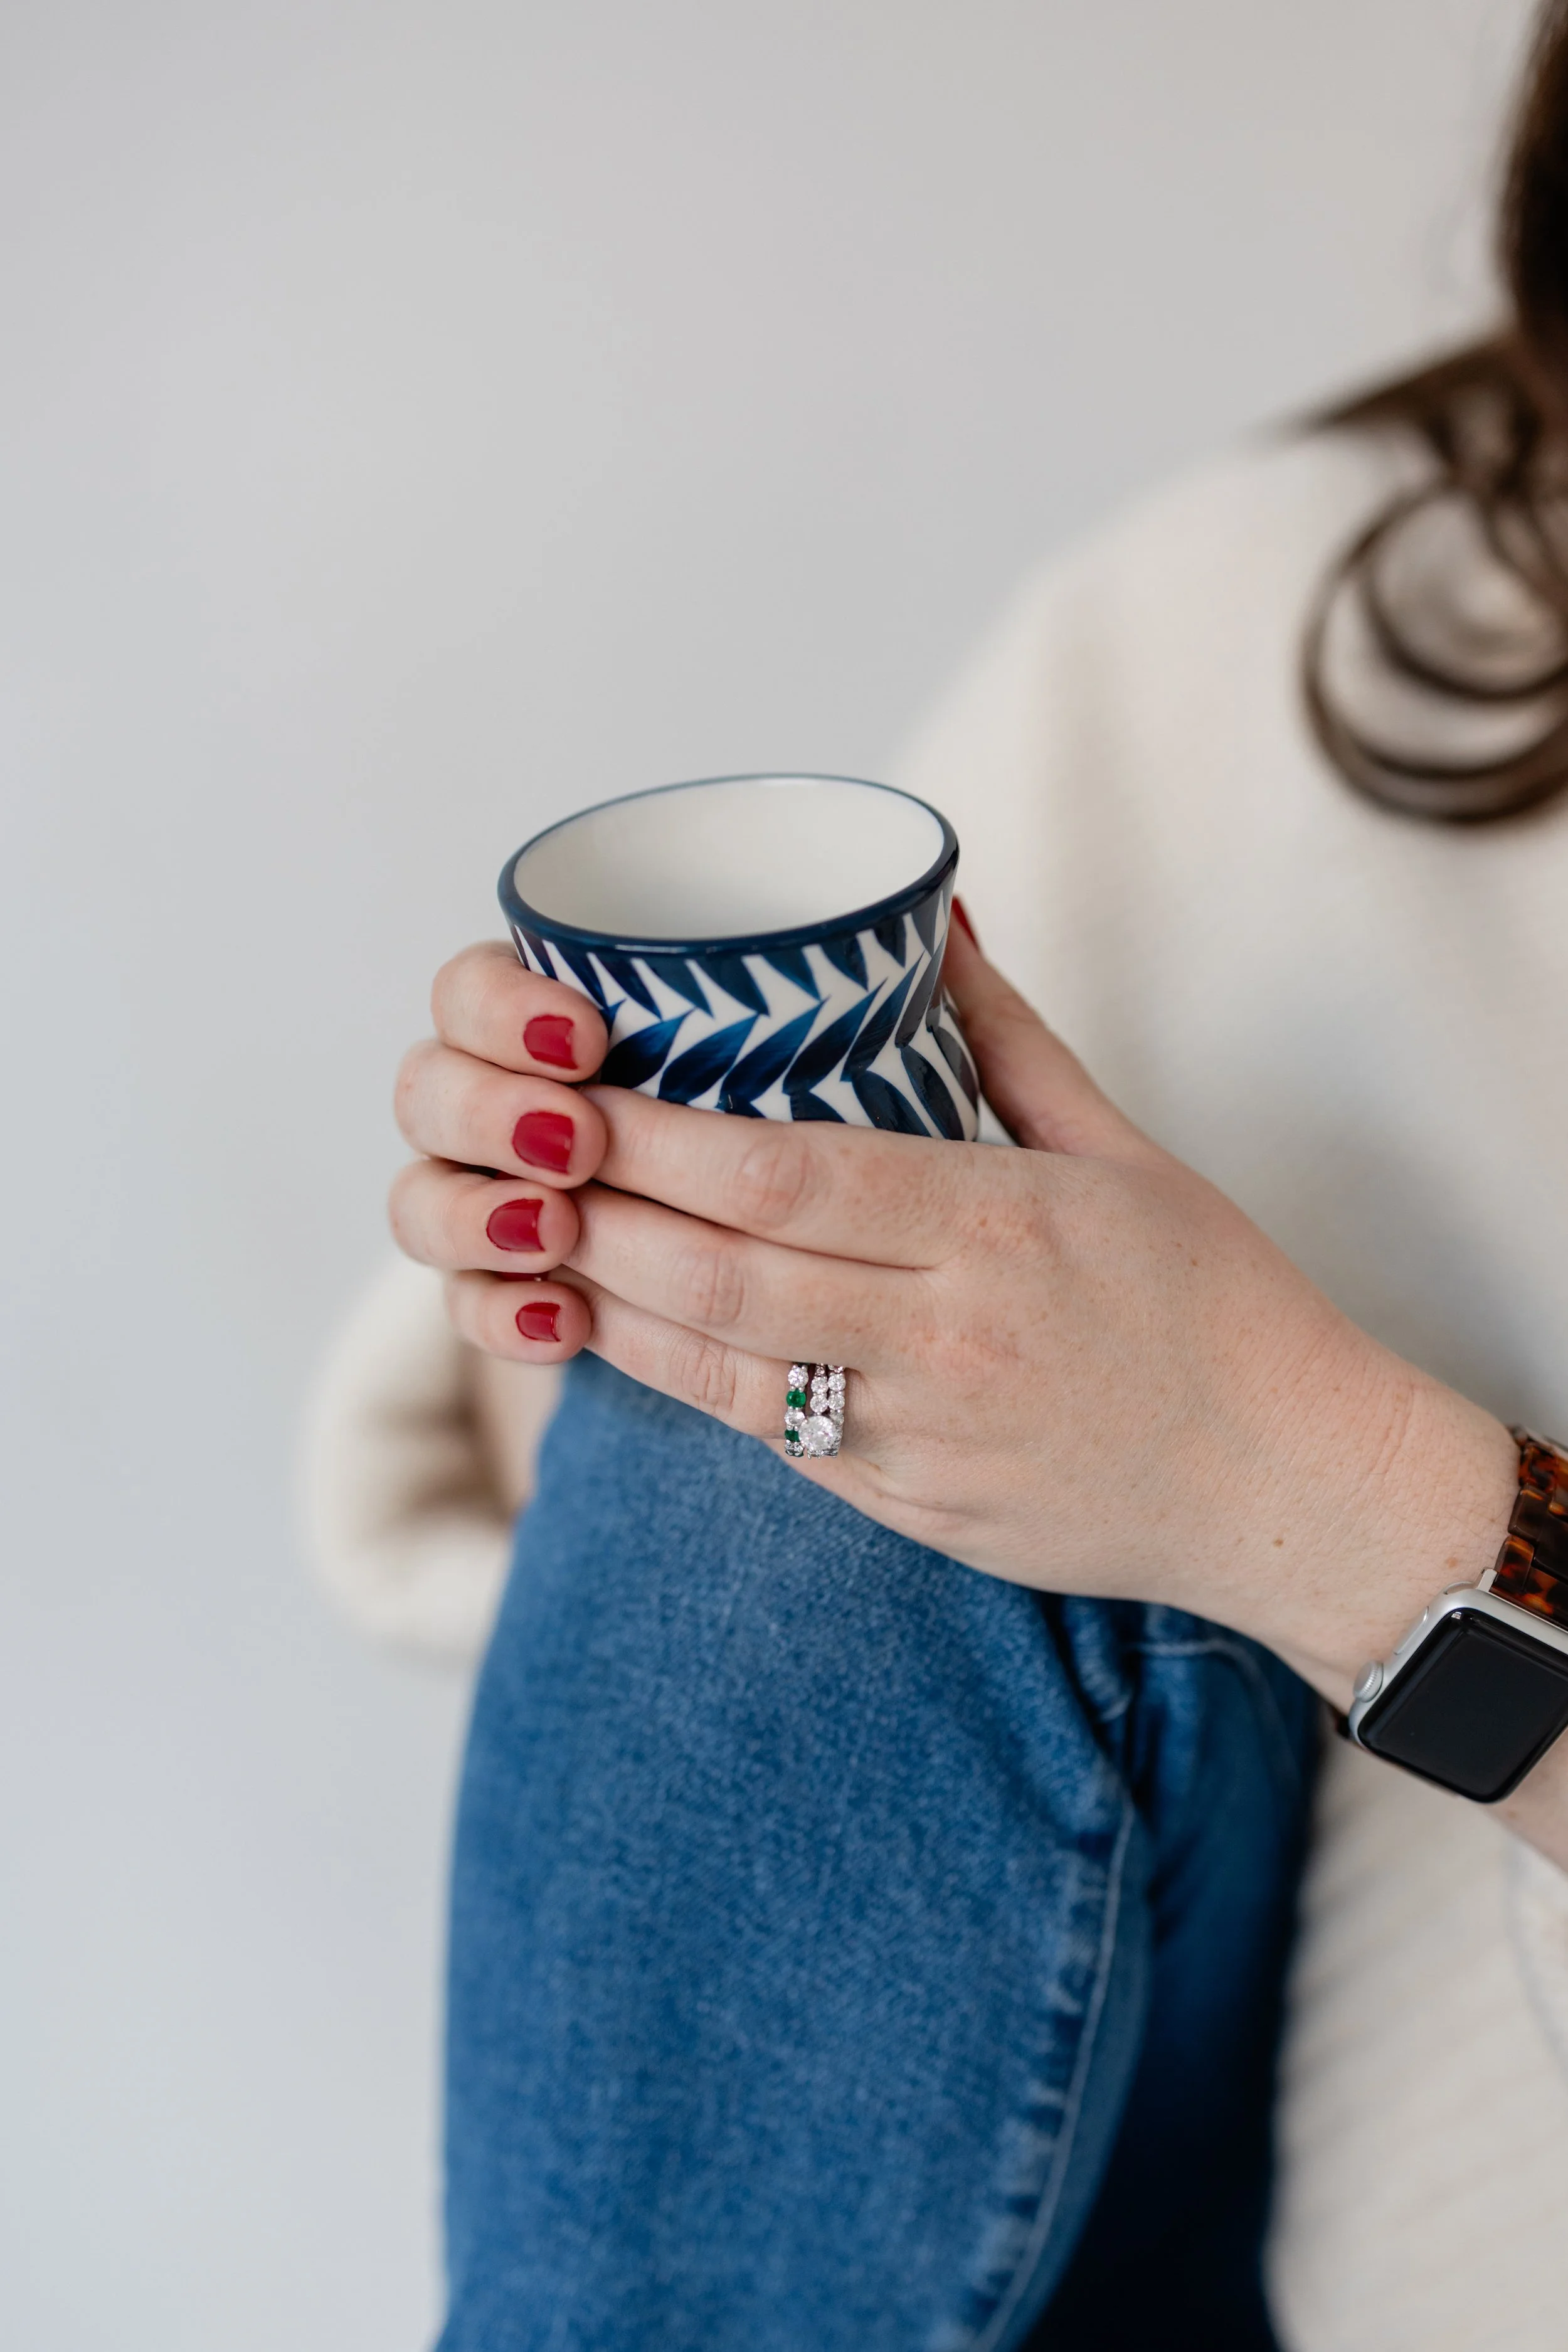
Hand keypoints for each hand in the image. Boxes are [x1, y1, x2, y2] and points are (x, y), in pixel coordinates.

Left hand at [391, 925, 1517, 1717]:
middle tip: (523, 1156)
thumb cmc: (1215, 1304)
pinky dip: (677, 1381)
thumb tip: (932, 922)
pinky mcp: (909, 1509)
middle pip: (720, 1266)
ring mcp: (921, 1434)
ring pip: (716, 1364)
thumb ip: (1008, 1037)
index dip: (656, 1135)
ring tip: (535, 1240)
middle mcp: (946, 1332)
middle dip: (599, 1210)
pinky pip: (765, 1438)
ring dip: (608, 1301)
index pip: (781, 1172)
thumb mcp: (1126, 1150)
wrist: (1292, 1490)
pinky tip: (616, 1331)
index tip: (582, 1089)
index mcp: (998, 1224)